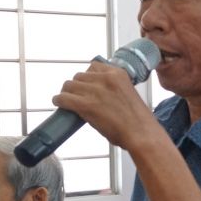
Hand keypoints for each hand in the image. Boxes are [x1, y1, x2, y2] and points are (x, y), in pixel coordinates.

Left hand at [51, 60, 165, 152]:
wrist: (141, 134)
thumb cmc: (138, 120)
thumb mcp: (128, 94)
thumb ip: (114, 89)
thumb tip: (97, 93)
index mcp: (118, 74)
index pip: (94, 66)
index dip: (88, 77)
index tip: (87, 85)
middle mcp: (105, 78)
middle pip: (79, 76)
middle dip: (77, 86)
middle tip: (77, 97)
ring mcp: (95, 91)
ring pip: (69, 85)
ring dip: (67, 93)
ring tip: (68, 101)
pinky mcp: (85, 105)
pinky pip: (63, 98)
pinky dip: (59, 101)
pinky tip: (60, 104)